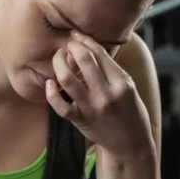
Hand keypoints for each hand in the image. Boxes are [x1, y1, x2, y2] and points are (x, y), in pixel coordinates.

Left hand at [45, 32, 153, 158]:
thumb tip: (90, 46)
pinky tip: (49, 83)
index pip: (100, 53)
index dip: (85, 40)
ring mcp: (92, 108)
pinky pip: (60, 106)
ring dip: (59, 64)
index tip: (76, 35)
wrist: (130, 143)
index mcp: (122, 82)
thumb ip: (111, 69)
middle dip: (72, 47)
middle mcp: (107, 94)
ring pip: (67, 79)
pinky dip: (51, 93)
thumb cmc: (130, 111)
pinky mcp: (80, 120)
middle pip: (84, 60)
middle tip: (67, 45)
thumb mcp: (128, 87)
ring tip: (58, 59)